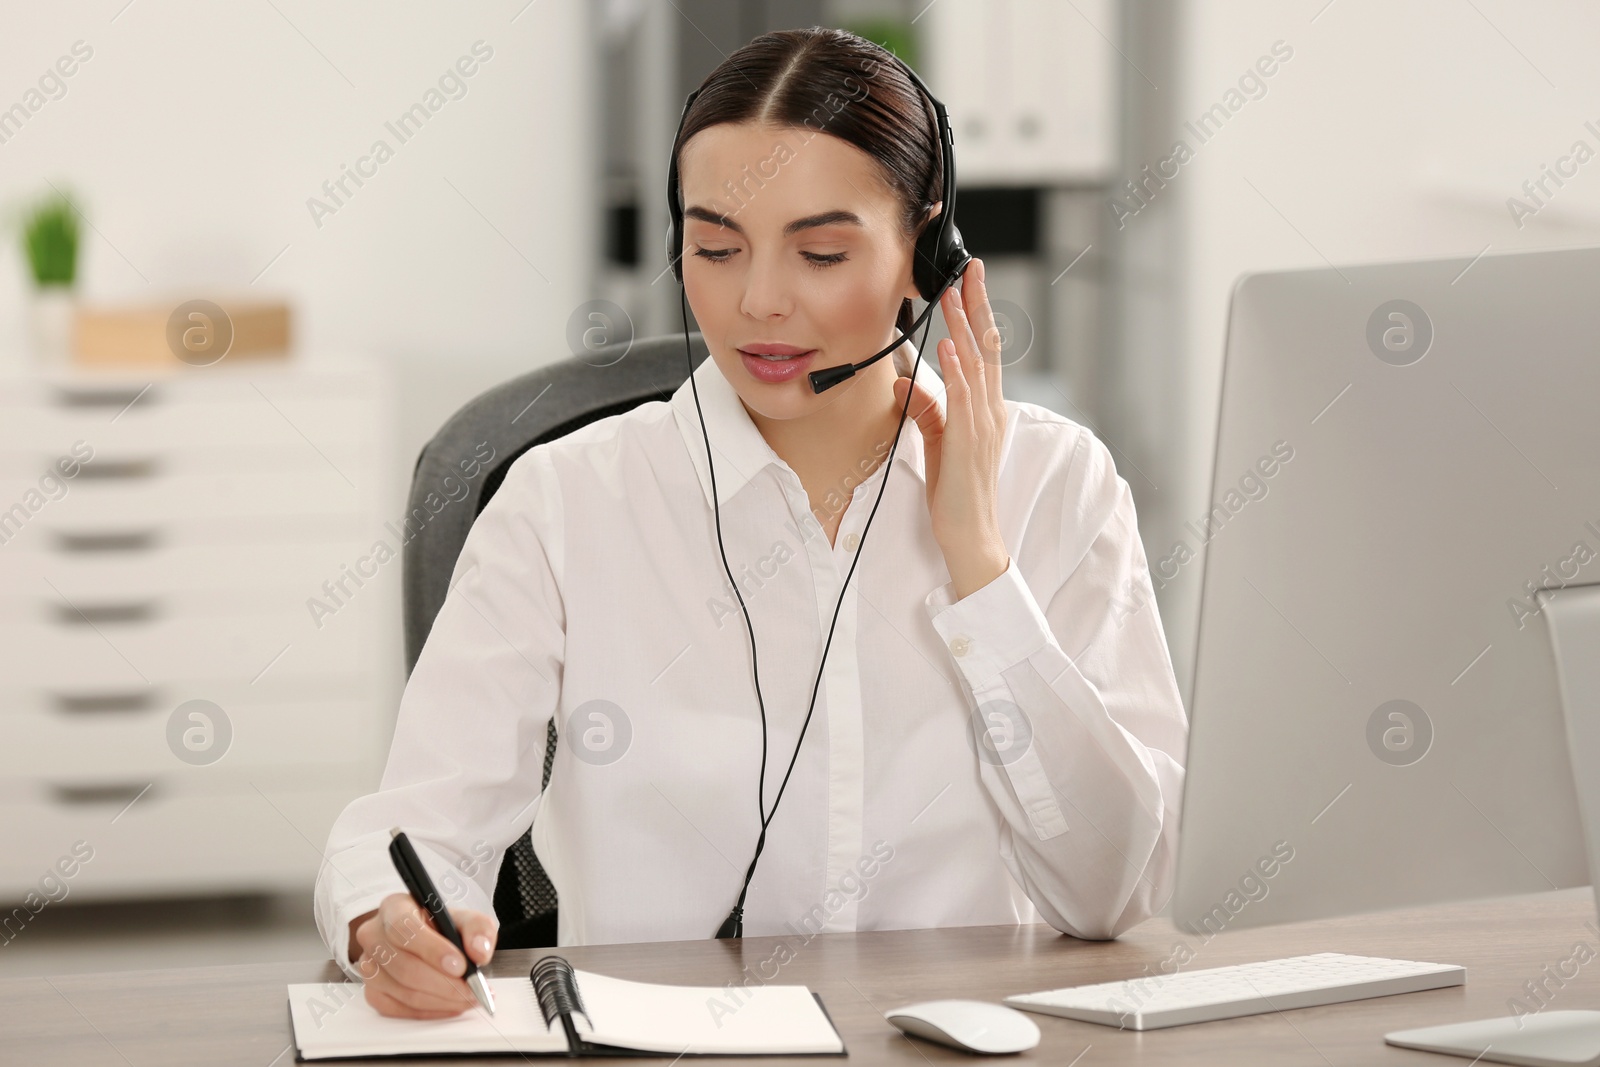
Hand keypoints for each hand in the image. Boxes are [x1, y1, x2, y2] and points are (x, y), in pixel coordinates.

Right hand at [348, 894, 497, 1018]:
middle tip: (472, 990)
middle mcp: (374, 935)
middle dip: (443, 984)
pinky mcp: (372, 991)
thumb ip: (479, 928)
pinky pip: (398, 1009)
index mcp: (394, 908)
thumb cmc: (442, 928)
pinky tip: (451, 1005)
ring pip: (403, 991)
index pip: (404, 928)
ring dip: (441, 1000)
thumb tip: (479, 951)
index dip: (432, 950)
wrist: (428, 941)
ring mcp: (368, 966)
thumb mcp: (466, 918)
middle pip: (403, 966)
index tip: (460, 966)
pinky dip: (429, 1011)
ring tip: (469, 998)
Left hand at [892, 257, 1010, 599]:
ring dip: (964, 327)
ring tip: (955, 294)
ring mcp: (983, 425)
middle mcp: (990, 410)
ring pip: (977, 365)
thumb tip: (901, 384)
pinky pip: (964, 399)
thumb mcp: (937, 440)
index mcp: (986, 408)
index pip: (984, 351)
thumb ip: (924, 409)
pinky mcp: (969, 442)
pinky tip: (949, 347)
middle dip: (977, 306)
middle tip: (970, 269)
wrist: (970, 533)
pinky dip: (958, 370)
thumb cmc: (956, 490)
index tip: (968, 283)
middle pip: (987, 347)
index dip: (977, 315)